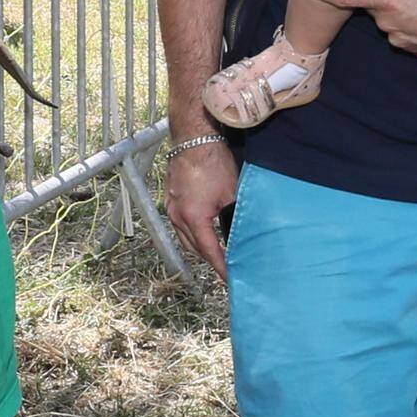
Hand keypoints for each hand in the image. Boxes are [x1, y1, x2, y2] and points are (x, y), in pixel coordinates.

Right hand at [163, 130, 237, 275]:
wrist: (194, 137)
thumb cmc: (213, 161)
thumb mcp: (233, 194)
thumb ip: (236, 217)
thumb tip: (246, 234)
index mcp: (193, 218)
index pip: (210, 251)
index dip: (221, 267)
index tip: (231, 279)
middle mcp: (178, 216)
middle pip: (194, 249)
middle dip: (210, 260)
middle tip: (226, 269)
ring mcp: (172, 207)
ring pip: (185, 238)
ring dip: (200, 248)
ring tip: (216, 254)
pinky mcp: (171, 198)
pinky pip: (180, 225)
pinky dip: (192, 234)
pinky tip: (203, 233)